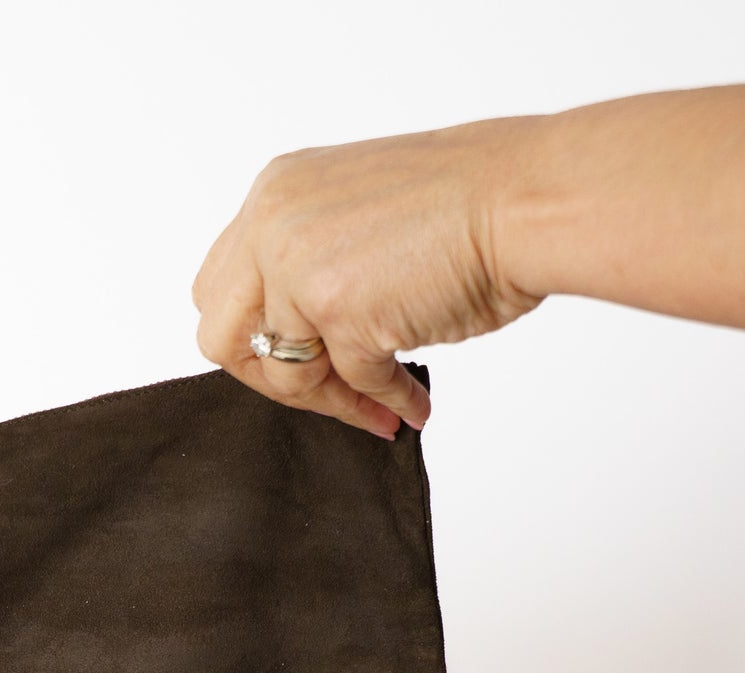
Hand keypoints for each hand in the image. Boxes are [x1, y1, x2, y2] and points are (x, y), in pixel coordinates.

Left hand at [192, 122, 543, 438]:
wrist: (525, 197)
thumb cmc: (469, 203)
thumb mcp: (356, 215)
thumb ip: (313, 261)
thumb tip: (301, 339)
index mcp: (276, 193)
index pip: (222, 286)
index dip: (258, 336)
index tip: (303, 361)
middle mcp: (273, 223)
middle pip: (219, 332)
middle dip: (269, 378)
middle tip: (322, 393)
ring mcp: (299, 267)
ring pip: (281, 372)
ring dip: (334, 400)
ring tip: (380, 406)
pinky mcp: (339, 310)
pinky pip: (352, 383)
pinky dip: (383, 403)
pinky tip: (410, 407)